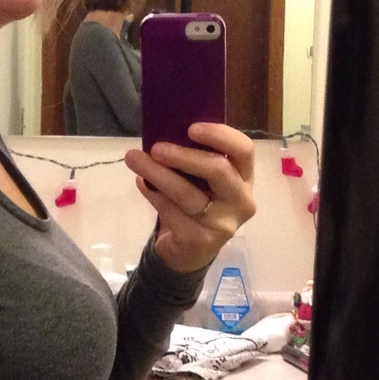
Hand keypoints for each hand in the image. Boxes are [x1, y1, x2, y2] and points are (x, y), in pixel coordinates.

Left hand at [125, 122, 256, 274]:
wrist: (190, 251)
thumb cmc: (197, 203)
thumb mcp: (203, 180)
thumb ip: (196, 158)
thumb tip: (165, 129)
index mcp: (245, 177)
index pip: (244, 150)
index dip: (220, 135)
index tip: (191, 128)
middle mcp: (241, 201)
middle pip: (218, 170)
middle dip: (184, 155)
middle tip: (155, 147)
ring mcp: (223, 224)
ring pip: (188, 193)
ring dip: (158, 173)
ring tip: (134, 159)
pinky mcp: (201, 241)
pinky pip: (172, 212)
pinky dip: (153, 195)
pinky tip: (141, 183)